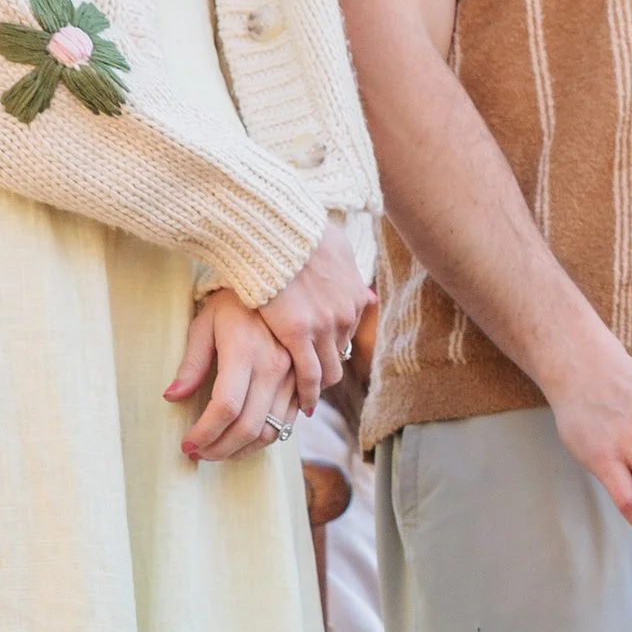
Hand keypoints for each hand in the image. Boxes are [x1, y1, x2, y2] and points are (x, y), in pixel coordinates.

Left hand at [165, 289, 300, 462]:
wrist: (278, 283)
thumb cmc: (232, 302)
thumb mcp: (204, 323)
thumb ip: (191, 363)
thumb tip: (172, 396)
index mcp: (244, 351)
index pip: (224, 408)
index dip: (204, 433)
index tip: (187, 443)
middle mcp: (274, 366)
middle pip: (248, 426)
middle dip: (219, 448)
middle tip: (198, 453)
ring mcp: (293, 376)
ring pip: (270, 431)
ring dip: (241, 450)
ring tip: (217, 451)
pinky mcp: (302, 381)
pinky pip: (287, 422)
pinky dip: (264, 439)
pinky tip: (242, 440)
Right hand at [258, 218, 371, 415]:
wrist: (278, 226)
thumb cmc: (297, 230)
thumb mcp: (335, 246)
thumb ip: (344, 265)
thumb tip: (349, 271)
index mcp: (354, 297)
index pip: (347, 334)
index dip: (331, 348)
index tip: (319, 359)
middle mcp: (345, 315)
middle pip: (340, 356)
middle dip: (325, 371)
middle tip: (309, 386)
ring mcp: (324, 326)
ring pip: (328, 371)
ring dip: (317, 387)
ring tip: (302, 400)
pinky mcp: (298, 333)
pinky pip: (309, 375)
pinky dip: (307, 394)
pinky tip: (300, 406)